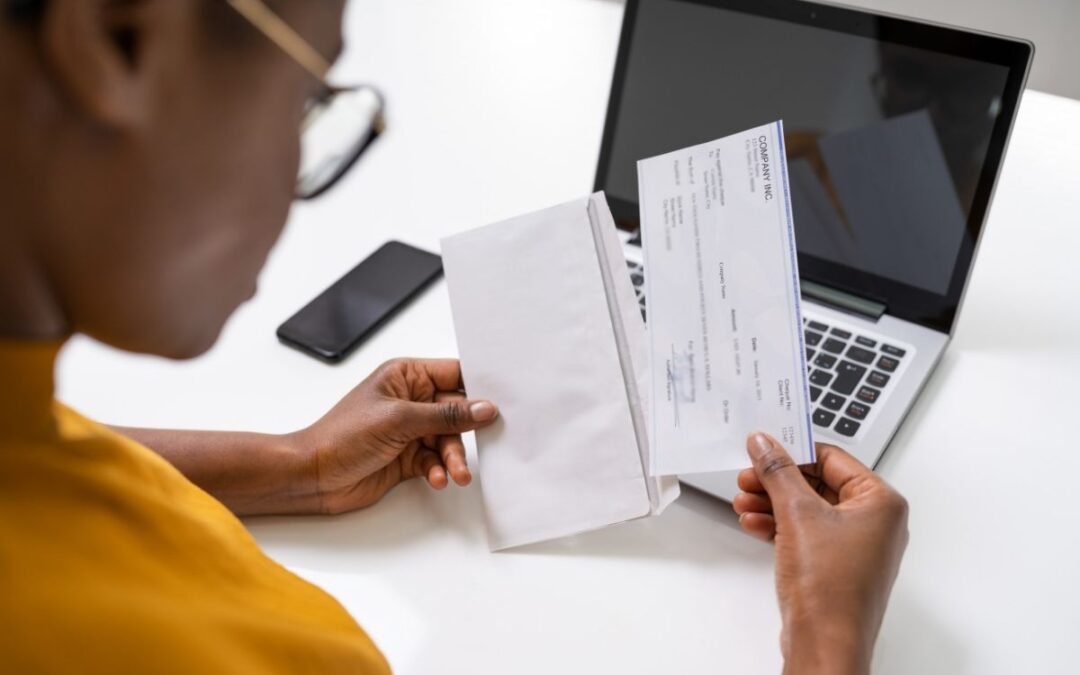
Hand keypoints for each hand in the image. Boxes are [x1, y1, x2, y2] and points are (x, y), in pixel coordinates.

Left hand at [288, 358, 498, 513]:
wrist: (312, 476)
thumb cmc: (341, 436)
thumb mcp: (399, 420)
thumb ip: (446, 415)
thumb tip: (484, 408)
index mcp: (406, 376)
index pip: (454, 374)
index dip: (479, 387)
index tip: (503, 400)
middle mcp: (410, 400)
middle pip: (457, 411)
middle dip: (467, 432)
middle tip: (482, 446)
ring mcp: (409, 429)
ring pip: (448, 440)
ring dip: (453, 457)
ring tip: (455, 473)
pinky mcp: (407, 456)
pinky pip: (435, 460)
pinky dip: (438, 470)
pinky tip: (434, 478)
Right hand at [734, 433, 908, 674]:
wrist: (825, 644)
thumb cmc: (830, 589)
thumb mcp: (797, 514)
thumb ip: (778, 472)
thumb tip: (766, 444)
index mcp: (881, 502)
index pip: (832, 458)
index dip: (793, 451)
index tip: (763, 448)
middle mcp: (875, 522)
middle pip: (818, 483)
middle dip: (777, 481)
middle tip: (748, 477)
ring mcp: (856, 546)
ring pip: (808, 509)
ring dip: (772, 503)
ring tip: (744, 502)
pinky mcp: (836, 565)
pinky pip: (806, 533)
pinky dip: (779, 526)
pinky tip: (754, 524)